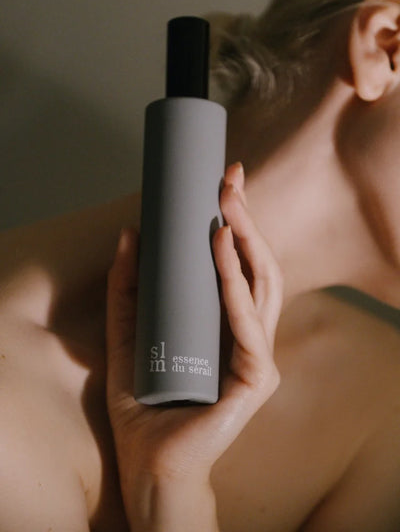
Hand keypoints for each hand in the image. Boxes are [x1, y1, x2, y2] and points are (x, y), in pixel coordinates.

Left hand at [106, 162, 282, 529]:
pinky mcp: (255, 379)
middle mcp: (250, 334)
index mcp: (228, 322)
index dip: (237, 220)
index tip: (223, 181)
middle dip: (246, 220)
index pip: (242, 263)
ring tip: (225, 210)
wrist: (149, 461)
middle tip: (229, 181)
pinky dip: (236, 288)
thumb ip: (127, 286)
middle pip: (259, 266)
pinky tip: (223, 255)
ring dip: (245, 245)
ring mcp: (258, 356)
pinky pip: (249, 327)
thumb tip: (130, 232)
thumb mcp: (128, 330)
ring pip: (262, 288)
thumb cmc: (144, 399)